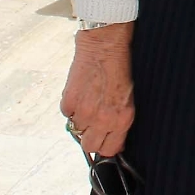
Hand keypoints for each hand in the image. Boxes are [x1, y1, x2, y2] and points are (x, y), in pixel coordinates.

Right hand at [60, 23, 134, 158]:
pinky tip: (79, 92)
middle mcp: (103, 119)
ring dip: (79, 119)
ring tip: (87, 102)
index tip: (104, 141)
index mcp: (122, 119)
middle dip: (90, 137)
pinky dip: (70, 106)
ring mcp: (84, 111)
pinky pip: (66, 113)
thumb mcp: (128, 98)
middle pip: (89, 146)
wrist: (105, 44)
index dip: (106, 146)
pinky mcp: (69, 100)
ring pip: (75, 129)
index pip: (109, 150)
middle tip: (92, 123)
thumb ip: (119, 120)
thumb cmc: (120, 66)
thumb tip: (111, 136)